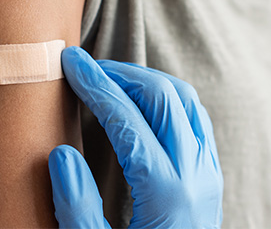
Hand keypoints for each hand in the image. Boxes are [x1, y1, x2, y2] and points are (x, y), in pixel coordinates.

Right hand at [48, 47, 222, 227]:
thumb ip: (76, 206)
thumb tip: (61, 153)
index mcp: (165, 191)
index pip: (126, 118)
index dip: (94, 84)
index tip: (70, 63)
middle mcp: (194, 172)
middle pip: (163, 96)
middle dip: (121, 73)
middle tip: (86, 68)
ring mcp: (207, 171)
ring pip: (184, 100)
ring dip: (145, 81)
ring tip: (108, 79)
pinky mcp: (209, 173)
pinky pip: (193, 117)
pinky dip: (165, 98)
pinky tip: (139, 103)